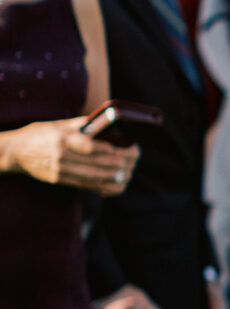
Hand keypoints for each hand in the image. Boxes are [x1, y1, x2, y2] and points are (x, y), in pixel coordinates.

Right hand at [0, 119, 138, 192]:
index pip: (88, 146)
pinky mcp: (60, 180)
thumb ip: (81, 125)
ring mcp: (60, 170)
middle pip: (96, 162)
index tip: (122, 148)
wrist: (16, 152)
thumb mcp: (58, 124)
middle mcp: (62, 155)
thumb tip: (106, 123)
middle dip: (118, 163)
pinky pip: (85, 185)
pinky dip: (102, 186)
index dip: (107, 149)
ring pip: (93, 176)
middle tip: (133, 161)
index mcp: (62, 137)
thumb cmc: (40, 134)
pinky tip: (114, 184)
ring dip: (114, 176)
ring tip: (127, 173)